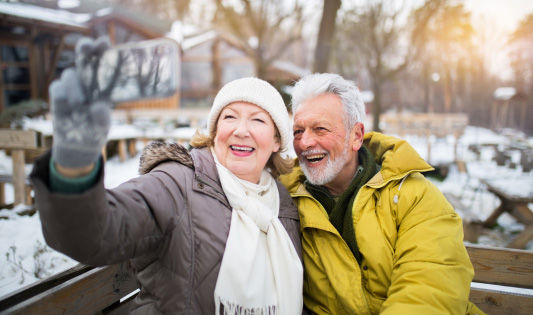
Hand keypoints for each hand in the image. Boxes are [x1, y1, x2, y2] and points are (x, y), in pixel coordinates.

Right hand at [49, 37, 111, 168]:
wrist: (78, 143)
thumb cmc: (95, 129)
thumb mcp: (102, 126)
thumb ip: (102, 118)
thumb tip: (98, 107)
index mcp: (103, 82)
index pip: (103, 60)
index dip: (102, 49)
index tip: (104, 42)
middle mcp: (87, 79)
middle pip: (83, 55)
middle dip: (85, 47)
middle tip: (87, 46)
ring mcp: (71, 85)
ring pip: (70, 74)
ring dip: (75, 86)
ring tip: (80, 105)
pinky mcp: (57, 94)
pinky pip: (57, 88)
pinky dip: (62, 95)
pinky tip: (68, 106)